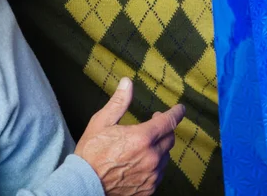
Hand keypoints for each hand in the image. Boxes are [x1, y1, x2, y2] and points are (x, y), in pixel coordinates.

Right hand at [75, 77, 184, 194]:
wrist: (85, 184)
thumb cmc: (92, 152)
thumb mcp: (102, 121)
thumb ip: (119, 101)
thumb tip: (127, 82)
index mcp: (142, 138)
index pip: (168, 122)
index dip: (177, 113)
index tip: (180, 109)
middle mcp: (151, 157)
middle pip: (170, 138)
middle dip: (164, 128)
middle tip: (154, 123)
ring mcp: (151, 175)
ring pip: (165, 157)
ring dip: (159, 147)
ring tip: (145, 144)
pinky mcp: (148, 189)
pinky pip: (159, 173)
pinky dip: (155, 164)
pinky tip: (142, 161)